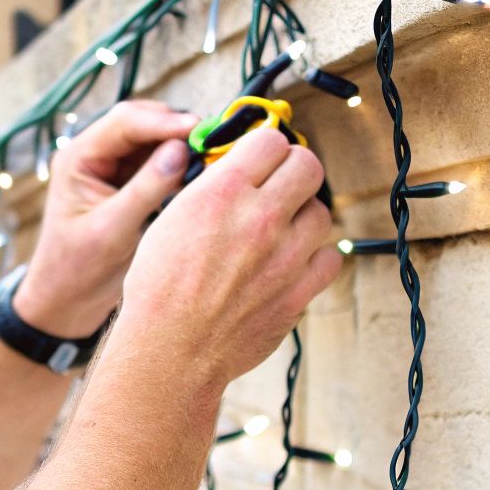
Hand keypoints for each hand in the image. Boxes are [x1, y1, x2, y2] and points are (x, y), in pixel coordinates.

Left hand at [16, 100, 200, 336]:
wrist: (66, 302)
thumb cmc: (76, 270)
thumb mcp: (111, 230)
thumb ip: (145, 189)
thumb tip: (180, 151)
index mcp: (78, 157)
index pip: (125, 122)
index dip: (164, 121)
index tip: (199, 129)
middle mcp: (96, 155)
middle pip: (143, 123)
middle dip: (177, 129)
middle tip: (213, 142)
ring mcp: (114, 170)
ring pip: (156, 142)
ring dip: (182, 147)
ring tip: (212, 158)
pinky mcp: (131, 186)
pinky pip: (161, 164)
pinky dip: (182, 166)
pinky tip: (203, 177)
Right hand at [109, 127, 339, 397]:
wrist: (171, 350)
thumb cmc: (159, 291)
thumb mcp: (170, 219)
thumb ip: (209, 190)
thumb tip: (234, 172)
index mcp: (222, 193)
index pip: (270, 139)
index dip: (266, 147)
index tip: (262, 157)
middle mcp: (260, 218)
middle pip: (308, 166)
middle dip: (294, 171)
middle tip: (281, 185)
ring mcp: (286, 256)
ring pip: (322, 212)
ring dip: (304, 217)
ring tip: (282, 231)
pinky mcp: (299, 291)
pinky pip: (330, 259)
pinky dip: (315, 259)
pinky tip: (293, 263)